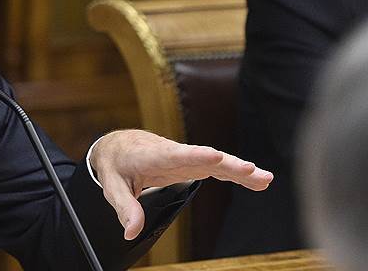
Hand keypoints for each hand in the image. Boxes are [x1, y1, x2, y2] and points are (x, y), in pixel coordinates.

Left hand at [89, 129, 272, 240]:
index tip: (215, 155)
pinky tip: (257, 181)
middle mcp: (174, 153)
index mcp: (153, 155)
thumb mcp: (113, 186)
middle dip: (228, 164)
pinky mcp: (192, 163)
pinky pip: (216, 168)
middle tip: (252, 171)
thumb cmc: (116, 164)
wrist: (119, 146)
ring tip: (265, 179)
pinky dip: (235, 174)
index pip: (176, 155)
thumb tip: (131, 232)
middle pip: (205, 158)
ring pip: (216, 162)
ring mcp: (186, 157)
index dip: (195, 155)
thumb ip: (125, 208)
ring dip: (240, 170)